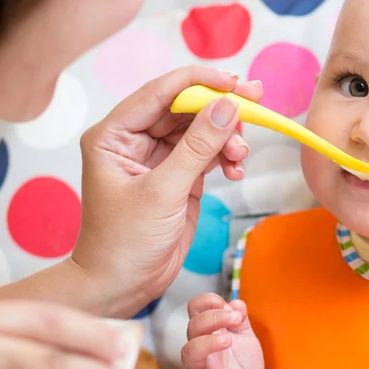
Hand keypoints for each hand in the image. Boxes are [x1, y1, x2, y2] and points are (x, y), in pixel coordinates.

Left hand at [71, 66, 261, 316]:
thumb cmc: (123, 243)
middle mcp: (133, 139)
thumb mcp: (163, 192)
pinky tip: (236, 169)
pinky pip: (208, 152)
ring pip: (201, 128)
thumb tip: (227, 106)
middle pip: (184, 107)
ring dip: (227, 136)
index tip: (232, 81)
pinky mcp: (178, 175)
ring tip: (240, 155)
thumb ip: (197, 147)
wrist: (121, 287)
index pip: (159, 92)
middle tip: (255, 99)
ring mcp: (158, 157)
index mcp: (113, 135)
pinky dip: (226, 156)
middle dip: (220, 107)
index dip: (198, 82)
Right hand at [179, 294, 264, 368]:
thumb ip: (241, 320)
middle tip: (235, 318)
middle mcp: (202, 348)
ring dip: (208, 342)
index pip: (196, 309)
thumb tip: (237, 303)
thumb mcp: (247, 339)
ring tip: (228, 341)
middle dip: (212, 318)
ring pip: (189, 352)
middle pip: (192, 327)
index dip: (207, 302)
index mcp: (209, 332)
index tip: (228, 307)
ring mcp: (202, 368)